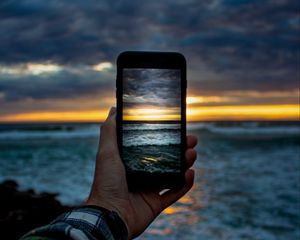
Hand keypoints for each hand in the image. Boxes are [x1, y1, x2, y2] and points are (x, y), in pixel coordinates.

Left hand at [86, 107, 196, 238]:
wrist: (108, 215)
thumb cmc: (105, 182)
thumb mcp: (106, 152)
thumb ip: (110, 130)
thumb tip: (114, 108)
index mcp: (133, 161)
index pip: (153, 145)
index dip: (166, 136)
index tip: (177, 126)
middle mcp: (143, 173)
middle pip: (167, 158)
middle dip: (181, 148)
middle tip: (191, 139)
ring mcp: (150, 188)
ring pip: (174, 173)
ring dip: (186, 163)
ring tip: (191, 154)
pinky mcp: (157, 203)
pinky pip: (176, 192)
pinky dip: (186, 184)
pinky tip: (190, 173)